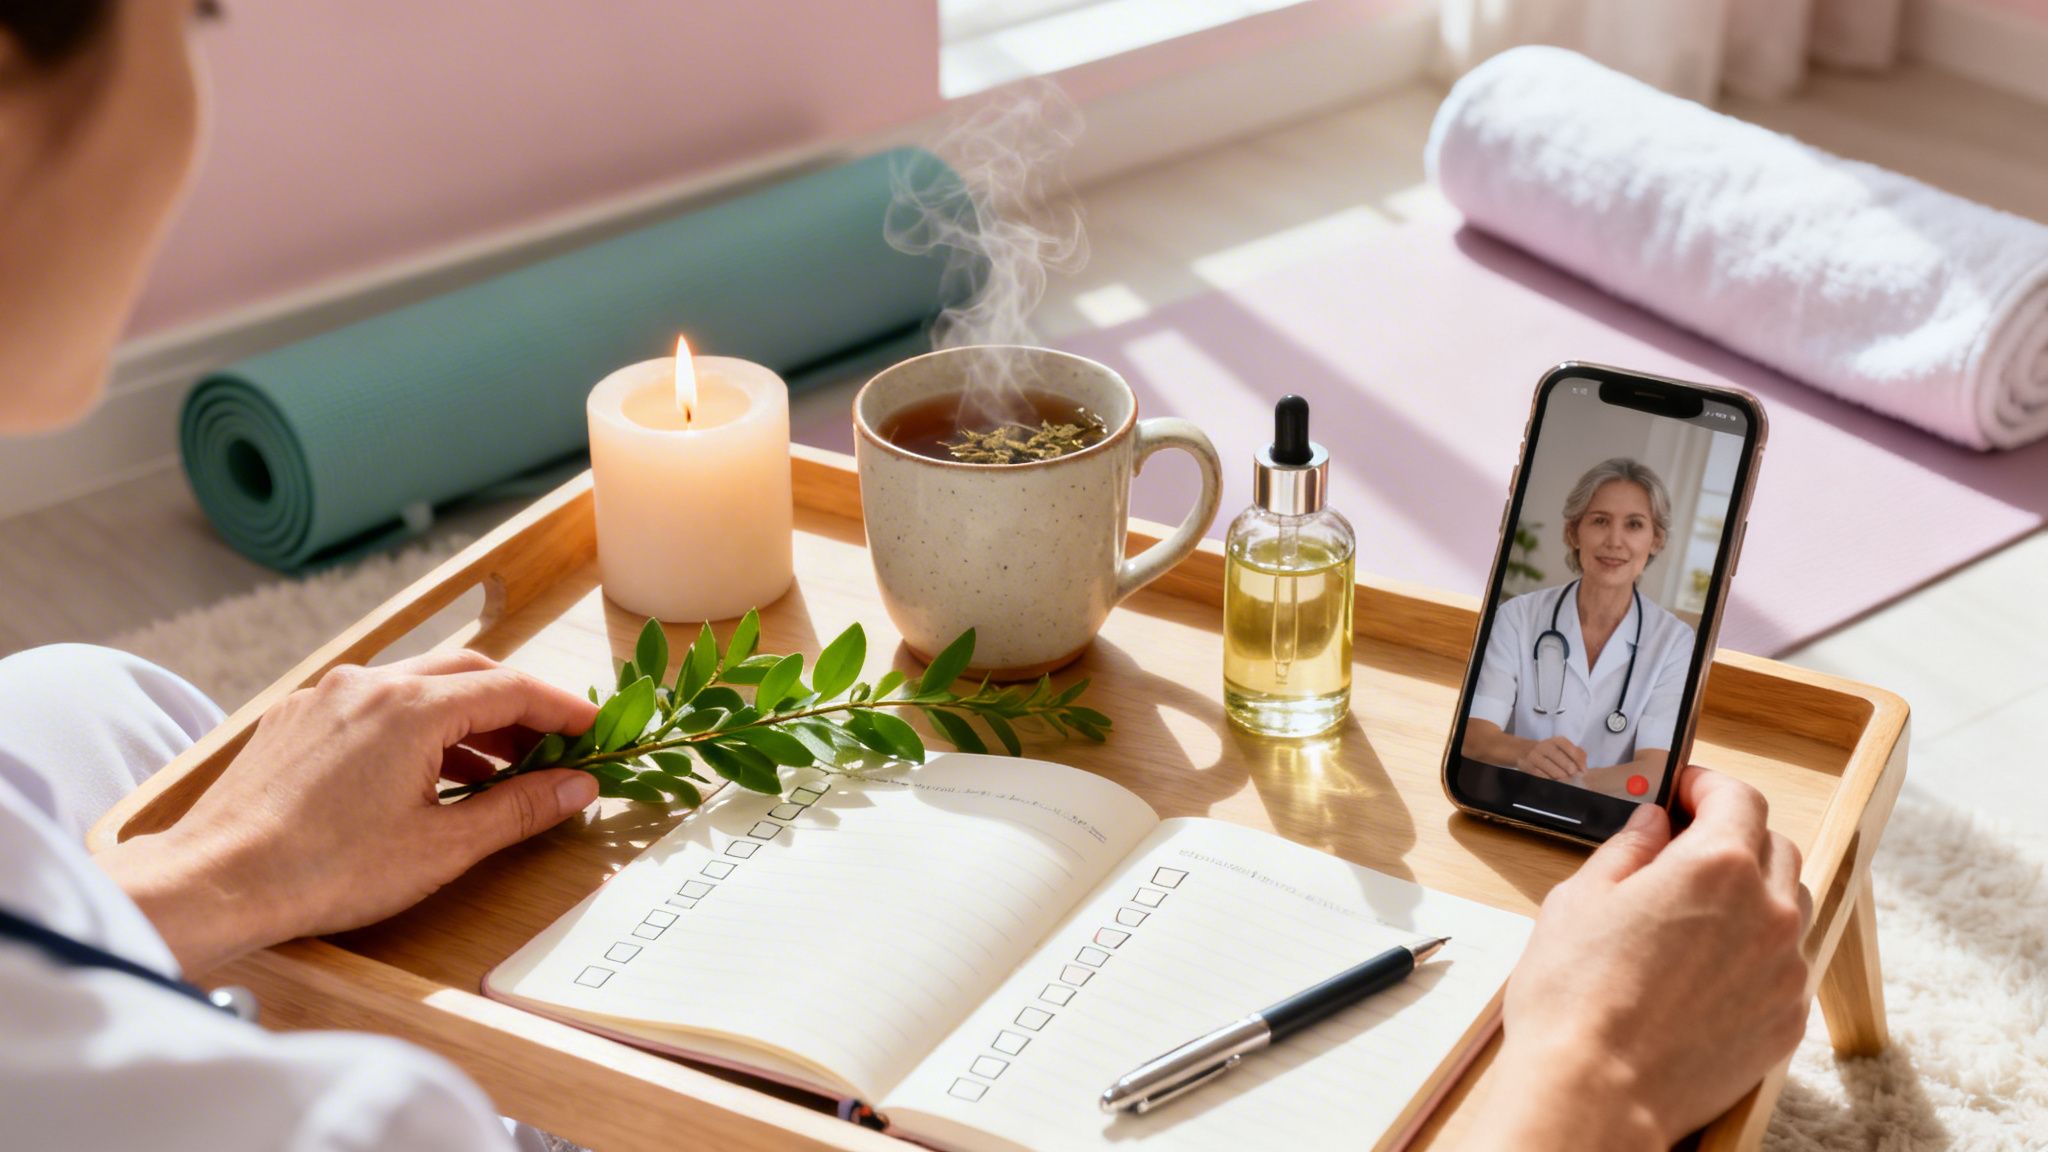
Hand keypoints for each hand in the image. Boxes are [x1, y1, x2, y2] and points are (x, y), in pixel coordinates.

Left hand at [98, 650, 599, 973]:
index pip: (511, 688)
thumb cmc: (324, 870)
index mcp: (412, 707)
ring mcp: (327, 696)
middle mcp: (370, 684)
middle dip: (519, 707)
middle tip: (554, 745)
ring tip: (496, 769)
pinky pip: (374, 704)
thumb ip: (518, 809)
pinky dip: (417, 726)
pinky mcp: (296, 719)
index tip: (594, 732)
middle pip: (468, 673)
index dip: (561, 709)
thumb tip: (577, 787)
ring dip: (467, 719)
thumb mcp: (441, 847)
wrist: (215, 882)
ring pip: (419, 687)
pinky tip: (424, 773)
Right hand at [1466, 767, 1811, 1150]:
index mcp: (1715, 867)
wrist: (1598, 1094)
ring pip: (1788, 906)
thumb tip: (1650, 825)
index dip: (1709, 786)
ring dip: (1753, 893)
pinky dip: (1755, 953)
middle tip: (1685, 847)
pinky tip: (1704, 970)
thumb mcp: (1580, 900)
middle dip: (1733, 836)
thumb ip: (1627, 851)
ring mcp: (1784, 970)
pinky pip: (1784, 966)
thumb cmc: (1576, 1001)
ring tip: (1697, 912)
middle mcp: (1767, 912)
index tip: (1687, 790)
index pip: (1738, 798)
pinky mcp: (1786, 1020)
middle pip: (1773, 847)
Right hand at [1515, 735, 1586, 780]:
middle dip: (1571, 772)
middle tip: (1573, 776)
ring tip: (1563, 779)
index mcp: (1557, 740)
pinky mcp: (1528, 766)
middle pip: (1563, 761)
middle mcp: (1545, 745)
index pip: (1572, 750)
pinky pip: (1543, 777)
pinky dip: (1550, 780)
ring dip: (1561, 778)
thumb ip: (1578, 755)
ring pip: (1554, 772)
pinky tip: (1553, 780)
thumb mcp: (1564, 749)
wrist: (1526, 752)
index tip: (1583, 772)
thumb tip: (1583, 769)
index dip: (1580, 762)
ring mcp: (1535, 756)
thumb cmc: (1551, 752)